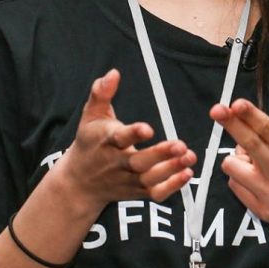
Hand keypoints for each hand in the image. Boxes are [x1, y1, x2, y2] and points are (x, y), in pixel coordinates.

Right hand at [55, 69, 196, 211]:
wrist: (79, 182)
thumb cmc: (90, 142)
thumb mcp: (90, 116)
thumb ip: (101, 94)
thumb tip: (113, 73)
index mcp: (105, 141)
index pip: (119, 138)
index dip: (133, 134)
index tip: (148, 129)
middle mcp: (116, 163)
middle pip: (138, 162)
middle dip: (159, 155)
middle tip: (180, 145)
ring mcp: (127, 180)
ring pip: (149, 179)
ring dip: (171, 169)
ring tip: (189, 157)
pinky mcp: (137, 192)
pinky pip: (155, 194)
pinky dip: (172, 187)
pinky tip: (186, 174)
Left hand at [210, 98, 268, 248]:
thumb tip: (245, 125)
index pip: (268, 129)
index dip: (250, 114)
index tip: (237, 103)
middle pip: (249, 143)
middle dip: (230, 124)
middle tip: (217, 110)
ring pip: (232, 165)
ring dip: (236, 160)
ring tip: (253, 166)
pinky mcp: (261, 209)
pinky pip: (234, 184)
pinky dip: (240, 178)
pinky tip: (257, 183)